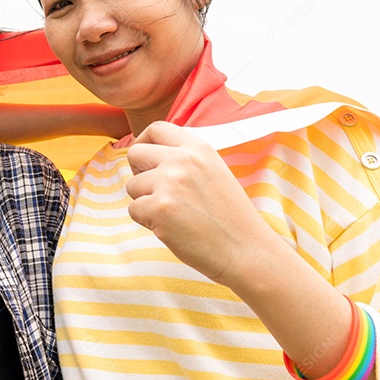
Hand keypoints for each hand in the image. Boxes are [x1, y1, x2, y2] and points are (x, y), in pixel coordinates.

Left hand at [125, 121, 282, 286]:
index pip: (156, 128)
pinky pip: (133, 210)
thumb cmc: (230, 218)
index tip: (145, 161)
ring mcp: (169, 183)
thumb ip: (185, 160)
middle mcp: (182, 160)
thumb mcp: (214, 172)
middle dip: (139, 174)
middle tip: (156, 193)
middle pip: (135, 154)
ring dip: (145, 202)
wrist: (247, 251)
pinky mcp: (159, 208)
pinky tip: (172, 228)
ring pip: (132, 186)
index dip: (143, 143)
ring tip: (175, 215)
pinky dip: (147, 222)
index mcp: (199, 148)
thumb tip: (147, 155)